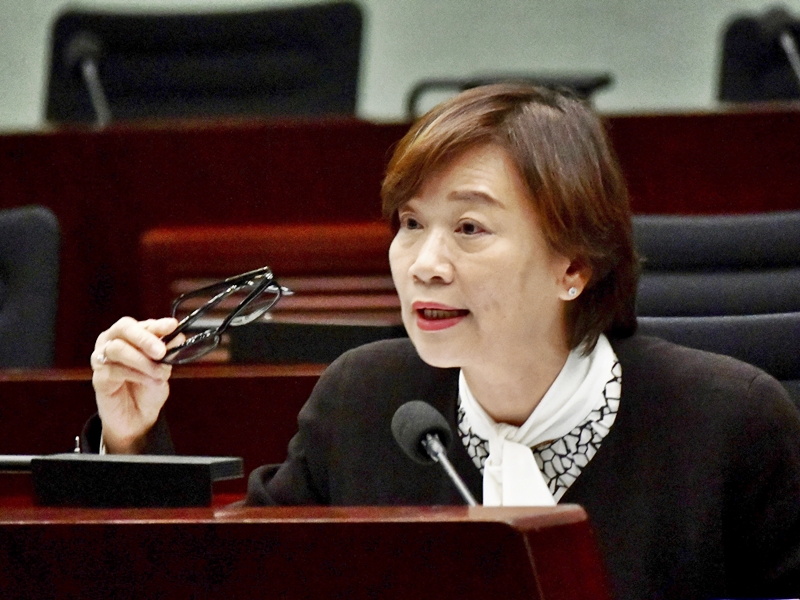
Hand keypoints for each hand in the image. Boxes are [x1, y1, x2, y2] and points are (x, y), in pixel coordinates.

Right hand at [91, 317, 184, 453]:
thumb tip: (179, 335)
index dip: (158, 325)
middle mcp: (112, 341)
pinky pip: (115, 370)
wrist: (138, 418)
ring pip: (118, 349)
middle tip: (161, 352)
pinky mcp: (98, 377)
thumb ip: (168, 352)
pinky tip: (149, 382)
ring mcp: (102, 358)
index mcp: (130, 335)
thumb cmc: (149, 388)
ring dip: (142, 361)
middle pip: (124, 328)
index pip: (143, 324)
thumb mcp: (163, 368)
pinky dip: (136, 375)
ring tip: (160, 374)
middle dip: (145, 338)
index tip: (172, 326)